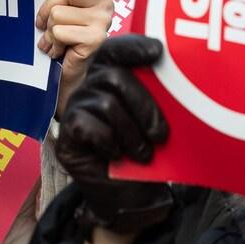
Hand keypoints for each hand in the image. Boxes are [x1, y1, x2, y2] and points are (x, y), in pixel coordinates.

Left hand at [36, 0, 113, 115]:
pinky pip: (61, 32)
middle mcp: (103, 2)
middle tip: (43, 23)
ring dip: (49, 30)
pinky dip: (53, 43)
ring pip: (59, 13)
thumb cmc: (60, 35)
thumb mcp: (58, 7)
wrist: (67, 72)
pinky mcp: (97, 39)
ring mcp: (102, 20)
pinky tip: (58, 50)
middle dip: (47, 8)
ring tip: (54, 40)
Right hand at [56, 35, 172, 233]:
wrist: (127, 196)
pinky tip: (115, 154)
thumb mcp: (155, 122)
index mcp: (113, 74)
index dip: (135, 47)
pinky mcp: (67, 131)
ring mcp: (76, 105)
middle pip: (116, 77)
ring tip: (141, 153)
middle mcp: (91, 84)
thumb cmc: (143, 152)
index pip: (117, 50)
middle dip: (145, 108)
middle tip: (160, 136)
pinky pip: (89, 126)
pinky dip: (109, 143)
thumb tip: (177, 79)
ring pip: (107, 104)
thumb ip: (157, 98)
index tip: (158, 52)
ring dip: (132, 134)